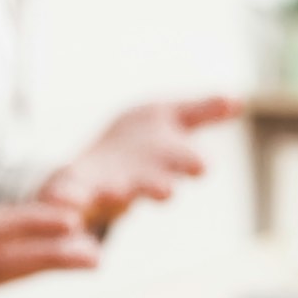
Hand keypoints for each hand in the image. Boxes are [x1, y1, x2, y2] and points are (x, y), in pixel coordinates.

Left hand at [38, 96, 244, 234]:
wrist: (102, 163)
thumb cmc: (145, 141)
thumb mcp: (173, 118)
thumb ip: (203, 111)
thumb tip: (238, 98)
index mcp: (169, 163)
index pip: (186, 163)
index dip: (193, 164)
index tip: (201, 165)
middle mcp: (144, 180)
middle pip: (155, 185)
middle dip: (159, 188)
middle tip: (165, 192)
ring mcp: (112, 186)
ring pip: (118, 194)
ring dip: (116, 195)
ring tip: (112, 194)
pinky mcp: (79, 187)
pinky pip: (73, 194)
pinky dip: (67, 199)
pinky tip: (59, 199)